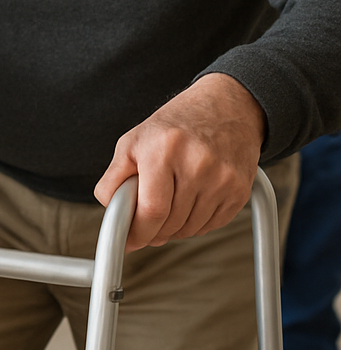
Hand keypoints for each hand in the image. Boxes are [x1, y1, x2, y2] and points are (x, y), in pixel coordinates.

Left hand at [94, 73, 265, 251]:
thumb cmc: (173, 126)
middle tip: (144, 221)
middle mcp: (196, 164)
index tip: (129, 240)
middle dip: (152, 231)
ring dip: (173, 229)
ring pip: (189, 229)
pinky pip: (211, 226)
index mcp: (163, 150)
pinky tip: (188, 202)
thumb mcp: (133, 141)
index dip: (137, 232)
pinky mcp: (239, 191)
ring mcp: (222, 180)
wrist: (224, 108)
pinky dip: (194, 223)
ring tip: (166, 205)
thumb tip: (111, 210)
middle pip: (170, 224)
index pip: (151, 209)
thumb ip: (115, 177)